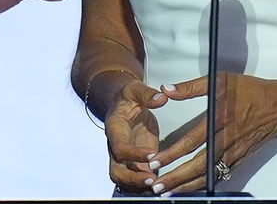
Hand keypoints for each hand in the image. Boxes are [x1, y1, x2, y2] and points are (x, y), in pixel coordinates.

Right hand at [105, 79, 168, 194]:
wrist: (121, 105)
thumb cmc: (127, 97)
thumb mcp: (135, 89)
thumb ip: (147, 94)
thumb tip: (162, 98)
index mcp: (115, 129)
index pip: (119, 148)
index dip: (133, 154)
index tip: (152, 155)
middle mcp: (115, 147)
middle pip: (116, 172)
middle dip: (133, 180)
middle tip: (152, 180)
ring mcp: (124, 158)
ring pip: (124, 181)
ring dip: (139, 187)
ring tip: (158, 187)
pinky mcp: (134, 163)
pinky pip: (135, 181)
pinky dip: (144, 187)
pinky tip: (160, 187)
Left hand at [152, 73, 276, 193]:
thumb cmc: (251, 92)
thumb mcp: (220, 80)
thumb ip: (191, 87)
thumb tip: (167, 89)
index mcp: (219, 120)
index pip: (192, 142)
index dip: (172, 153)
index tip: (156, 160)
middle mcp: (227, 141)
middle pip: (198, 165)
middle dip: (176, 177)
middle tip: (157, 184)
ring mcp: (234, 153)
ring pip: (208, 175)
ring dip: (187, 185)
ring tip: (169, 191)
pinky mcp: (239, 160)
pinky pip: (220, 176)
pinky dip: (204, 184)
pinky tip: (191, 188)